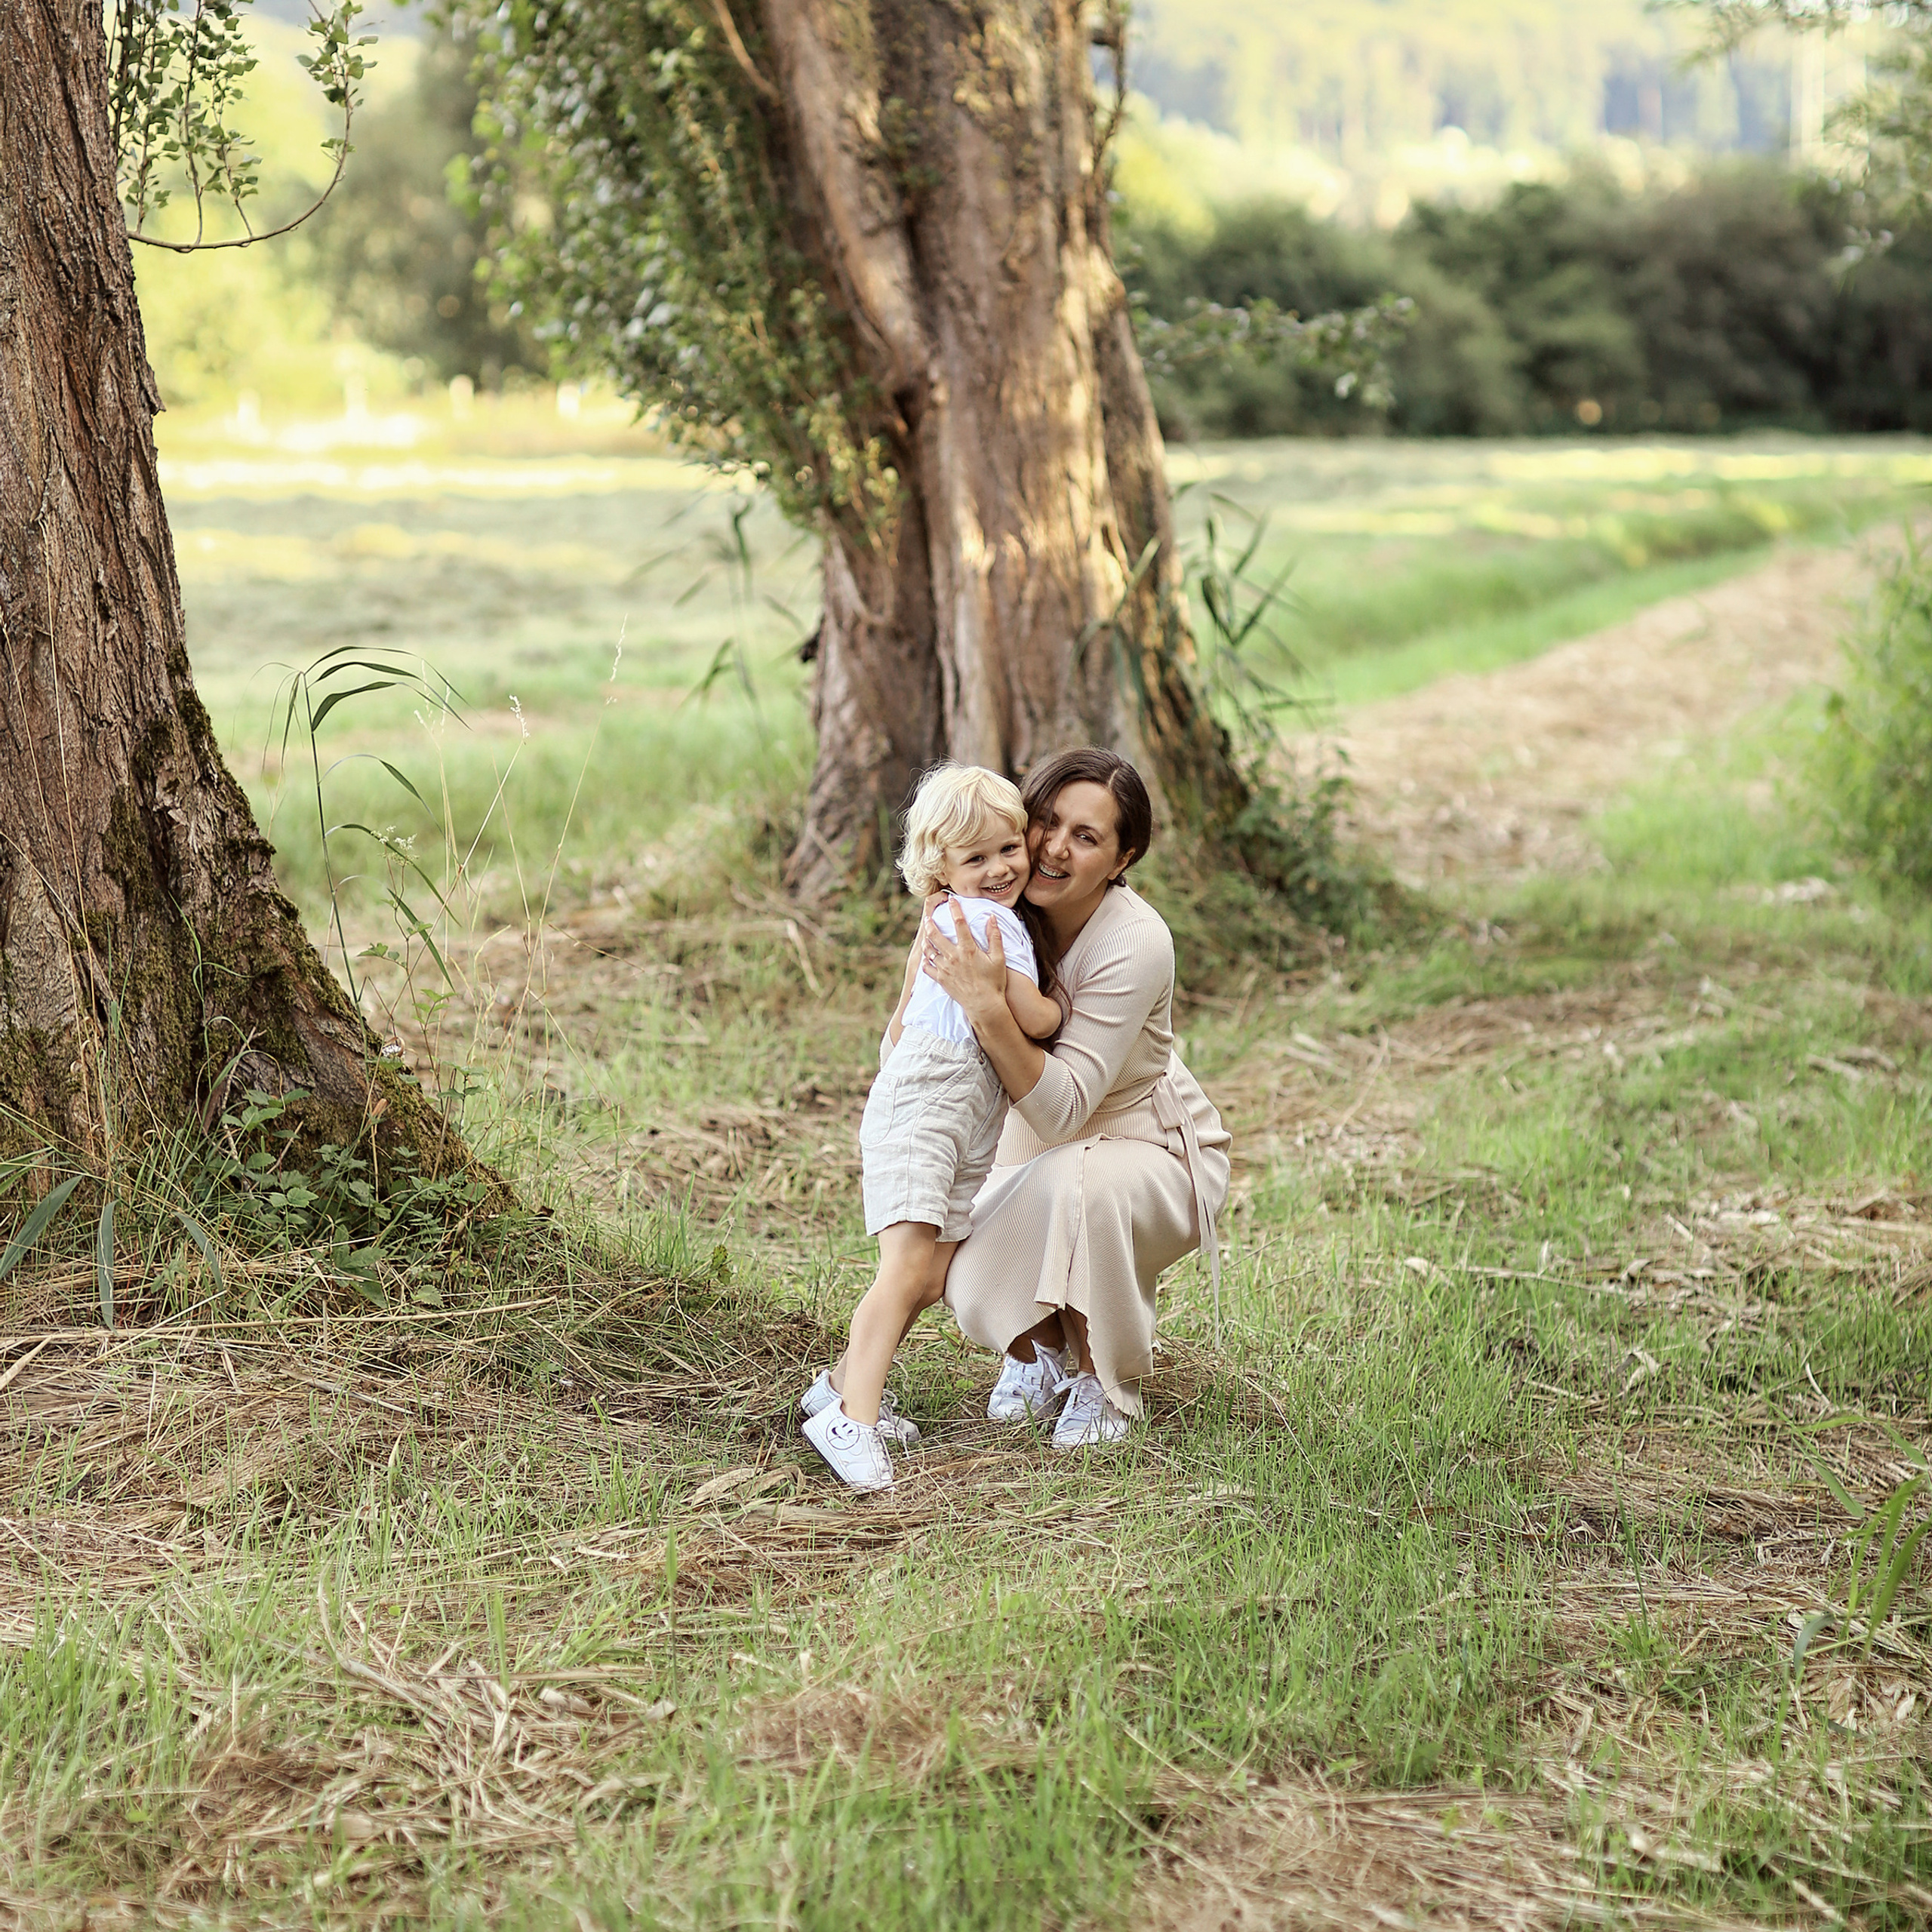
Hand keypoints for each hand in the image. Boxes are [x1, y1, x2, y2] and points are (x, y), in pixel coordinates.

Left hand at [922, 900, 1007, 1020]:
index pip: (959, 923)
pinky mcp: (941, 980)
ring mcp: (945, 969)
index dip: (955, 909)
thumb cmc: (994, 982)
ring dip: (926, 941)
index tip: (951, 900)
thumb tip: (992, 917)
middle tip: (928, 918)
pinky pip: (927, 967)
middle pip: (936, 935)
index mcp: (968, 949)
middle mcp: (953, 957)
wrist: (984, 1005)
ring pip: (929, 950)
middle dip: (930, 923)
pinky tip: (927, 957)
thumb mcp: (998, 958)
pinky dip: (926, 960)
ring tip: (925, 936)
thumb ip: (994, 937)